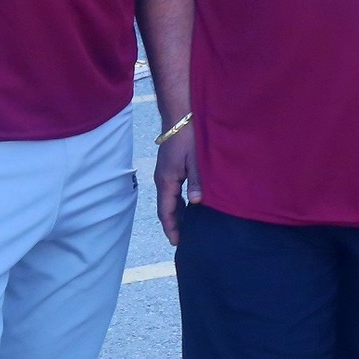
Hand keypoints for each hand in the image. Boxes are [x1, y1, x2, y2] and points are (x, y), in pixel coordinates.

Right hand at [155, 127, 197, 245]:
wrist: (180, 116)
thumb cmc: (189, 137)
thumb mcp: (196, 160)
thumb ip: (196, 182)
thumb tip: (196, 203)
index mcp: (167, 180)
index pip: (166, 211)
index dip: (172, 228)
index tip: (177, 242)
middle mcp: (162, 179)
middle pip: (166, 208)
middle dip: (173, 224)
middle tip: (183, 239)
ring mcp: (165, 173)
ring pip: (170, 199)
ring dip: (177, 213)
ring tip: (187, 226)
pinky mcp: (170, 167)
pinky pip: (172, 190)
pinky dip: (179, 201)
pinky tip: (189, 204)